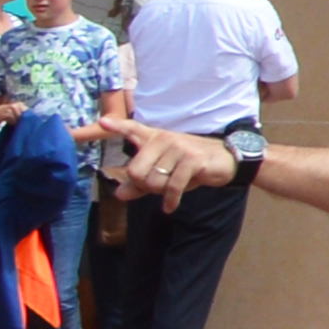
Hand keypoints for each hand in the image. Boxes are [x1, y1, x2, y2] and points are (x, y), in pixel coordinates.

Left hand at [88, 120, 236, 205]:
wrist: (226, 162)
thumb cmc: (191, 166)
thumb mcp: (164, 173)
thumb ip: (140, 183)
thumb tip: (119, 194)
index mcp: (155, 138)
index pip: (132, 129)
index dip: (117, 127)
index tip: (102, 122)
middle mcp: (164, 139)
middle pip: (135, 171)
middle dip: (145, 186)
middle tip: (160, 186)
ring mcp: (179, 147)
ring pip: (153, 181)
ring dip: (161, 193)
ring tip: (173, 189)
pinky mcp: (192, 160)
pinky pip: (172, 186)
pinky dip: (170, 200)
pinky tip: (170, 206)